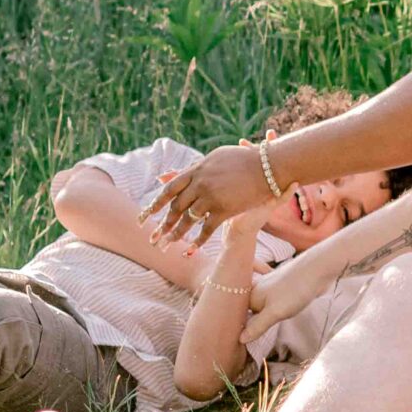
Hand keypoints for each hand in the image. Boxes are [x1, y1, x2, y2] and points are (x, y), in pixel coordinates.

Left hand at [148, 143, 273, 247]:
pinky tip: (188, 251)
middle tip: (152, 239)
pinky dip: (197, 242)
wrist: (267, 166)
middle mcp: (200, 184)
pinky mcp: (225, 210)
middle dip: (162, 225)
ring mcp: (211, 197)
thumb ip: (187, 171)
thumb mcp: (212, 159)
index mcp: (196, 170)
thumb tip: (162, 177)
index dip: (155, 204)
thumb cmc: (241, 159)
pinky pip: (207, 229)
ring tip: (165, 246)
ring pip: (188, 221)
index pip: (169, 190)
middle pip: (176, 208)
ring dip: (175, 235)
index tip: (144, 217)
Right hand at [239, 258, 319, 345]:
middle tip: (246, 340)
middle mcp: (257, 290)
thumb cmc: (295, 290)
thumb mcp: (275, 313)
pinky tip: (275, 317)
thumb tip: (240, 339)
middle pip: (248, 311)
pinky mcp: (282, 289)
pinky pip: (271, 303)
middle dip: (247, 324)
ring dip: (260, 318)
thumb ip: (257, 326)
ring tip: (259, 332)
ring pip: (260, 307)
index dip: (237, 328)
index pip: (238, 315)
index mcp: (251, 296)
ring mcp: (270, 288)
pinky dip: (271, 311)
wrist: (317, 269)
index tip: (235, 341)